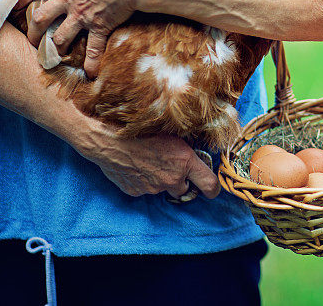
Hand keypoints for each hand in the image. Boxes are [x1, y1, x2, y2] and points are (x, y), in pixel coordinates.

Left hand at [14, 0, 151, 77]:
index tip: (21, 1)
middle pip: (41, 15)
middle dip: (34, 28)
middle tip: (33, 36)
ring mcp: (83, 13)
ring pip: (59, 35)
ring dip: (56, 46)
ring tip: (55, 53)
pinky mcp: (99, 26)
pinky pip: (92, 48)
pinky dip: (90, 62)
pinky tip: (90, 73)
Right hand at [75, 117, 220, 199]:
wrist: (109, 140)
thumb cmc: (142, 130)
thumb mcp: (172, 134)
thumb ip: (186, 151)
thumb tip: (197, 157)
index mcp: (185, 163)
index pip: (209, 185)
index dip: (213, 189)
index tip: (212, 191)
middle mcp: (172, 179)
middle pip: (185, 191)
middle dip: (182, 182)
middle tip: (171, 167)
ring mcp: (153, 188)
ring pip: (163, 189)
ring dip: (161, 180)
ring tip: (149, 161)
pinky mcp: (136, 192)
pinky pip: (145, 189)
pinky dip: (144, 181)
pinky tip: (136, 166)